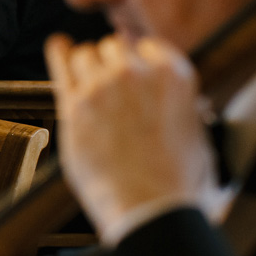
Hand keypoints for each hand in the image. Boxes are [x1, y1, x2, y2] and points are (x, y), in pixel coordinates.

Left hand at [44, 33, 218, 237]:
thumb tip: (187, 108)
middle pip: (114, 48)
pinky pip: (62, 64)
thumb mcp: (197, 136)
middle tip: (110, 89)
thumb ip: (186, 111)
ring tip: (87, 85)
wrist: (149, 207)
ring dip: (86, 67)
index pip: (149, 48)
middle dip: (111, 65)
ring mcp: (103, 86)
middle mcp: (137, 72)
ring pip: (86, 55)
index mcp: (174, 76)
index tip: (133, 74)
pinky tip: (58, 48)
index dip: (139, 62)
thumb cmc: (176, 182)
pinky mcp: (75, 105)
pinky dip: (59, 53)